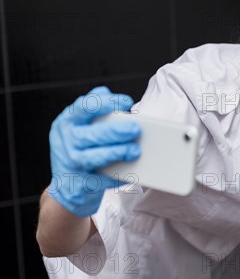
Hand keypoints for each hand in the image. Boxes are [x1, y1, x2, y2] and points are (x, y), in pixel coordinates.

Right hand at [48, 86, 140, 216]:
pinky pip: (101, 180)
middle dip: (114, 132)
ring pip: (93, 158)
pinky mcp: (79, 185)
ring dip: (116, 153)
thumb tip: (105, 92)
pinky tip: (131, 172)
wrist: (68, 185)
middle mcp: (65, 142)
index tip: (126, 102)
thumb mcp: (79, 125)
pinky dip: (117, 176)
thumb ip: (93, 109)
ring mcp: (70, 165)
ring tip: (134, 151)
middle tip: (135, 130)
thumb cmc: (80, 149)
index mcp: (67, 123)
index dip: (105, 103)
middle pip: (89, 135)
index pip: (83, 107)